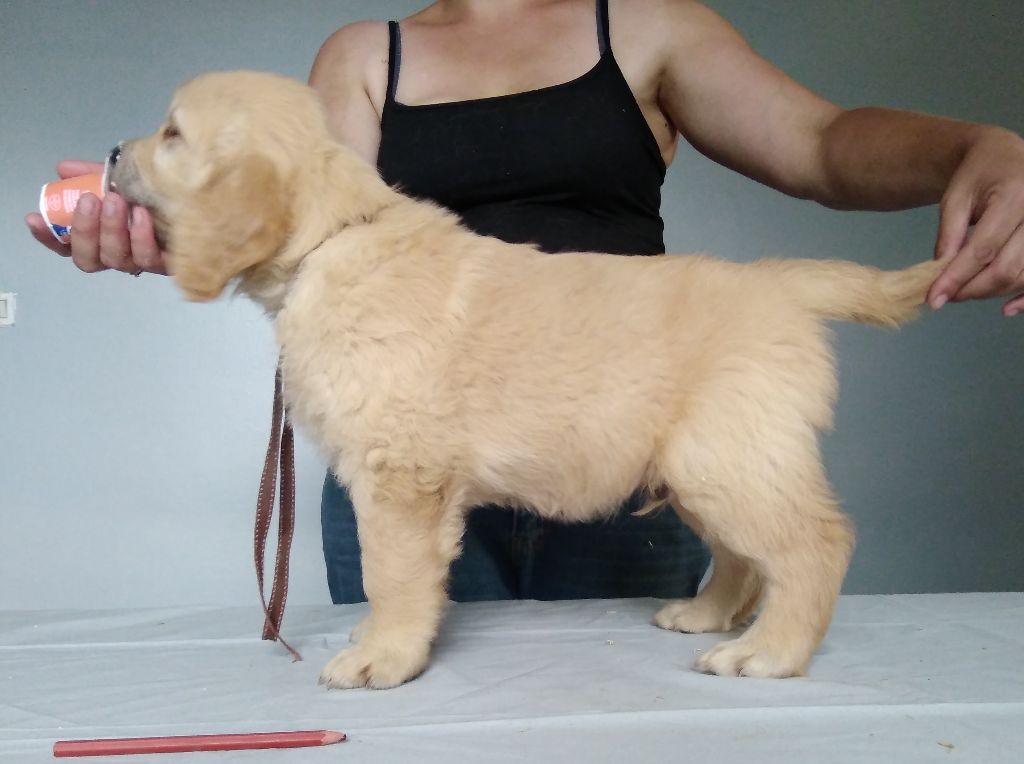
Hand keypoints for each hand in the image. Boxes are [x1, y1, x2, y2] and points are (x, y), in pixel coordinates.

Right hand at [25, 160, 166, 275]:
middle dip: (84, 230)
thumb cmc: (158, 193)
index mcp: (101, 238)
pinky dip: (142, 238)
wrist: (201, 197)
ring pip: (117, 259)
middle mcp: (118, 254)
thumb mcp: (122, 178)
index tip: (37, 219)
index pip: (65, 246)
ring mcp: (142, 262)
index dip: (48, 237)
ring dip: (112, 230)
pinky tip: (142, 217)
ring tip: (118, 201)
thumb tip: (65, 168)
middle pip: (89, 259)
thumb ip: (93, 175)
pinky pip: (150, 260)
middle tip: (91, 201)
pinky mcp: (169, 264)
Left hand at [929, 128, 1023, 316]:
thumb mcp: (955, 197)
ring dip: (992, 293)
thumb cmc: (978, 173)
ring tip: (964, 292)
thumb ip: (949, 235)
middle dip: (972, 289)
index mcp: (1014, 196)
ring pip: (1023, 276)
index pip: (983, 249)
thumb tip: (940, 274)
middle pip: (1006, 268)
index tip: (934, 298)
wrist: (1005, 155)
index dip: (957, 278)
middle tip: (946, 296)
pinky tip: (1007, 308)